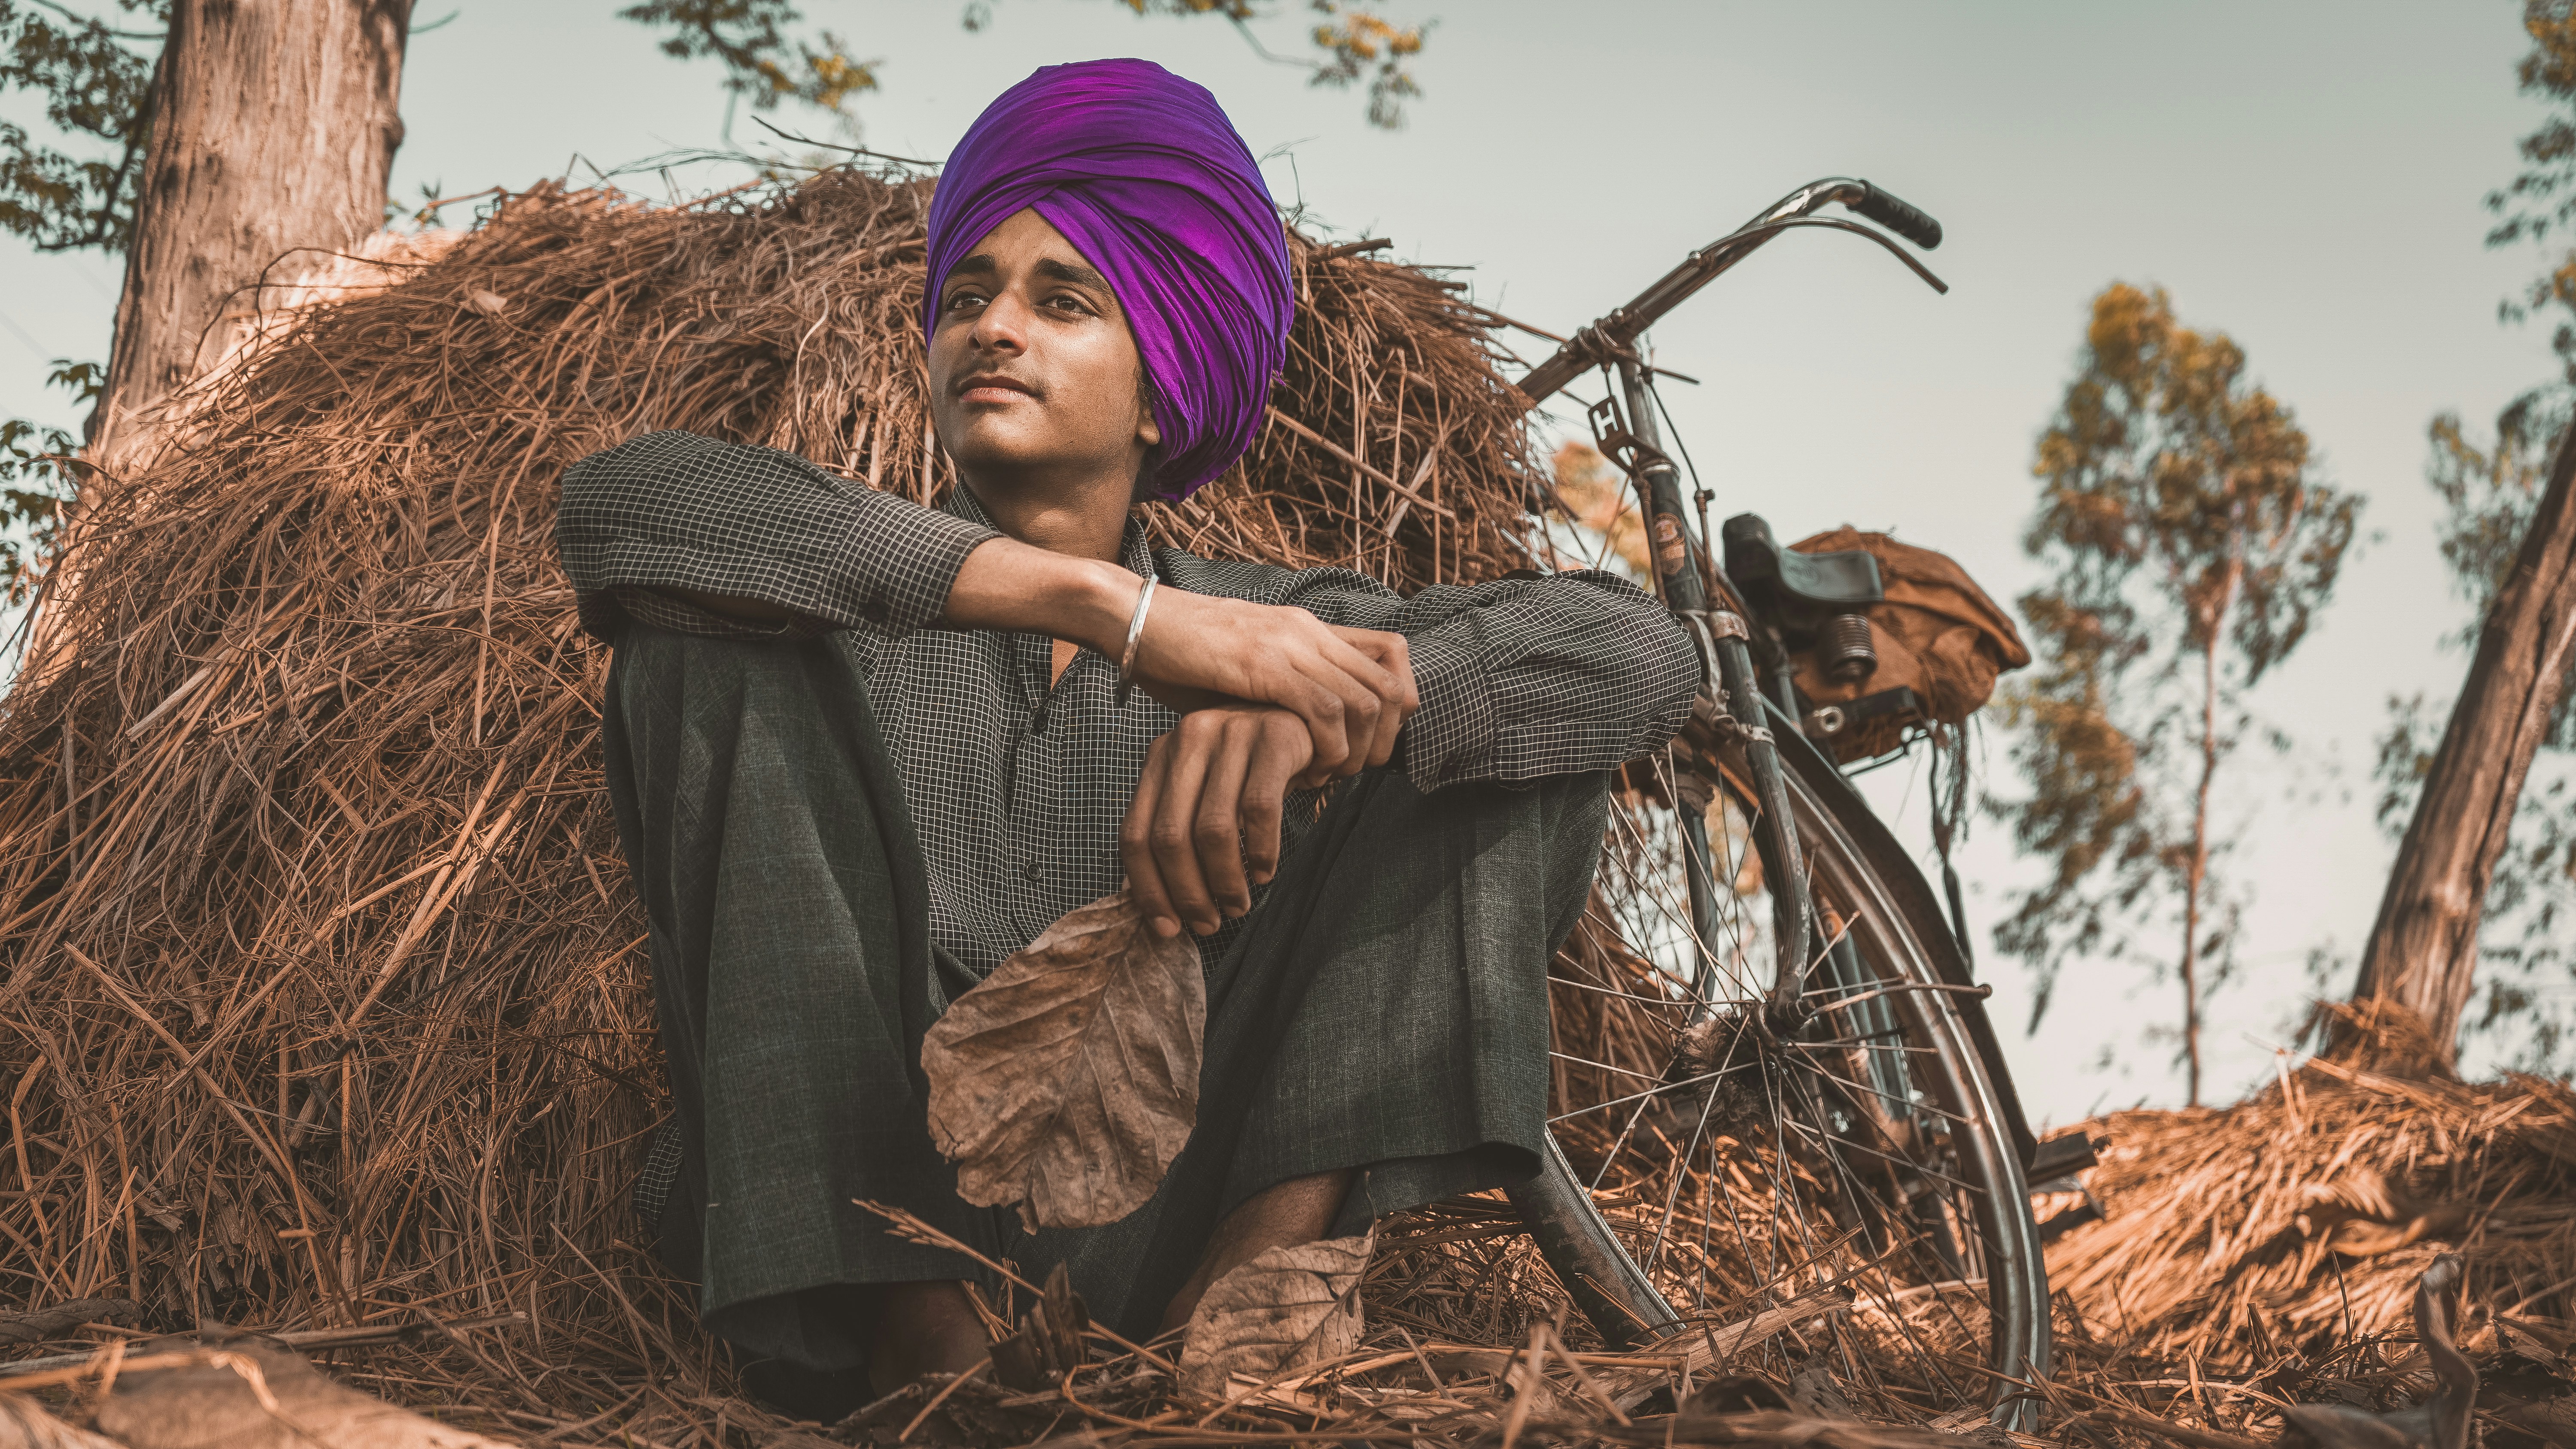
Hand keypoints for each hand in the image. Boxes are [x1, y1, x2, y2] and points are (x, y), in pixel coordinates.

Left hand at [1121, 707, 1315, 938]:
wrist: (1310, 721)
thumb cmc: (1252, 770)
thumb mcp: (1206, 793)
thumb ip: (1179, 833)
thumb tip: (1160, 912)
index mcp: (1160, 755)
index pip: (1134, 833)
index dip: (1147, 889)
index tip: (1168, 928)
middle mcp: (1187, 738)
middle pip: (1170, 837)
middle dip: (1188, 893)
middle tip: (1209, 923)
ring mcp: (1230, 733)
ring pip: (1213, 829)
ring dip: (1225, 881)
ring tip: (1237, 905)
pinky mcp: (1273, 737)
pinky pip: (1259, 809)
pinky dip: (1262, 851)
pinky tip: (1265, 873)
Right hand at [1129, 593, 1418, 781]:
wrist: (1131, 618)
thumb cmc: (1181, 656)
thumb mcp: (1246, 670)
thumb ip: (1280, 693)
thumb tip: (1305, 738)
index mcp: (1309, 628)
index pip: (1394, 656)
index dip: (1396, 709)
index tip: (1367, 745)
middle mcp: (1309, 631)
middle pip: (1392, 687)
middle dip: (1384, 742)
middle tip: (1351, 772)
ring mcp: (1288, 644)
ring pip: (1366, 702)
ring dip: (1356, 751)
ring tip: (1326, 774)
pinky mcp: (1262, 664)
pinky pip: (1323, 710)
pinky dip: (1326, 749)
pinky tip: (1304, 769)